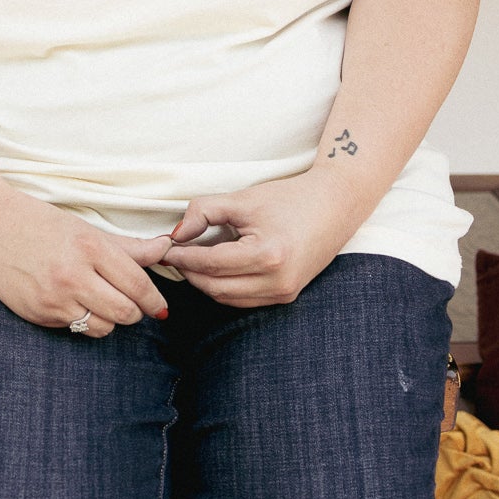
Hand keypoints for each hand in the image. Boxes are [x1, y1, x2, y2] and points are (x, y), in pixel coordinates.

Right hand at [0, 198, 173, 336]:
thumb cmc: (40, 223)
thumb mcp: (85, 229)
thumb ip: (128, 246)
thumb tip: (166, 249)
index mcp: (90, 247)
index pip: (138, 285)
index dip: (154, 301)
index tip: (160, 307)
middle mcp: (73, 274)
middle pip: (125, 312)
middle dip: (135, 313)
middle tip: (132, 306)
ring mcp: (54, 297)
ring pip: (103, 327)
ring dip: (109, 319)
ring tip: (99, 302)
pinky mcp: (38, 313)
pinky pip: (75, 329)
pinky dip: (81, 320)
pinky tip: (71, 301)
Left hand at [158, 172, 360, 306]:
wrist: (335, 206)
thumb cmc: (289, 199)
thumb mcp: (242, 199)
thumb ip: (203, 212)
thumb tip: (176, 234)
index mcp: (267, 255)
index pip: (210, 264)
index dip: (182, 256)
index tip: (163, 248)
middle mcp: (277, 281)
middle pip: (215, 287)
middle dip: (189, 272)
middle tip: (172, 255)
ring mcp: (284, 293)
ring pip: (227, 298)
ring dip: (204, 283)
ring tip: (189, 260)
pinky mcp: (287, 295)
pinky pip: (243, 300)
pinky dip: (223, 287)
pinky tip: (212, 269)